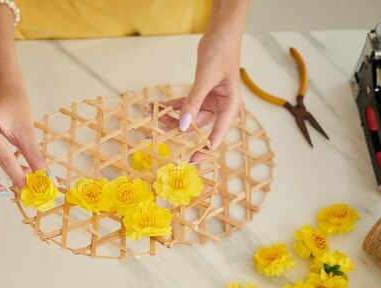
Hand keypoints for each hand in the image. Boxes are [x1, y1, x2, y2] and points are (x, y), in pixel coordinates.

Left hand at [162, 32, 241, 162]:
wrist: (221, 33)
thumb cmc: (221, 53)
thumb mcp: (206, 79)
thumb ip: (194, 102)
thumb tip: (183, 125)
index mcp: (229, 107)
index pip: (217, 135)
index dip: (204, 150)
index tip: (192, 161)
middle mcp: (220, 107)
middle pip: (196, 125)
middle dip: (176, 127)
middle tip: (155, 129)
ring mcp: (209, 101)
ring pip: (187, 116)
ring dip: (169, 116)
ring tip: (151, 115)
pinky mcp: (200, 93)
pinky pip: (183, 104)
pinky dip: (170, 105)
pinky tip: (155, 105)